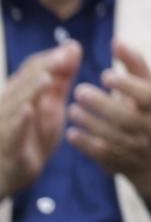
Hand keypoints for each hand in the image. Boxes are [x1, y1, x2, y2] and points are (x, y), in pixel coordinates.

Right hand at [0, 42, 79, 197]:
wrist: (11, 175)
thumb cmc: (32, 136)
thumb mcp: (50, 105)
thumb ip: (62, 79)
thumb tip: (73, 46)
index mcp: (20, 93)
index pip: (31, 68)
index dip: (51, 57)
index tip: (72, 48)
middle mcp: (8, 105)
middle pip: (24, 82)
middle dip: (44, 67)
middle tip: (65, 55)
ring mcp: (4, 125)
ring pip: (15, 104)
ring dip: (31, 90)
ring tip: (47, 77)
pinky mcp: (7, 146)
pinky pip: (12, 132)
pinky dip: (19, 121)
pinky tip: (28, 110)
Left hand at [66, 41, 150, 196]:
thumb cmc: (145, 110)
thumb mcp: (146, 86)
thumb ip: (132, 64)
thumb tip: (116, 41)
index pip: (146, 95)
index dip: (127, 86)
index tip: (105, 75)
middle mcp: (149, 126)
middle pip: (127, 118)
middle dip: (103, 105)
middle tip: (79, 91)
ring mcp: (136, 146)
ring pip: (114, 137)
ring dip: (91, 123)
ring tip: (71, 110)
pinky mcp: (121, 162)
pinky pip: (103, 155)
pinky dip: (85, 144)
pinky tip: (71, 133)